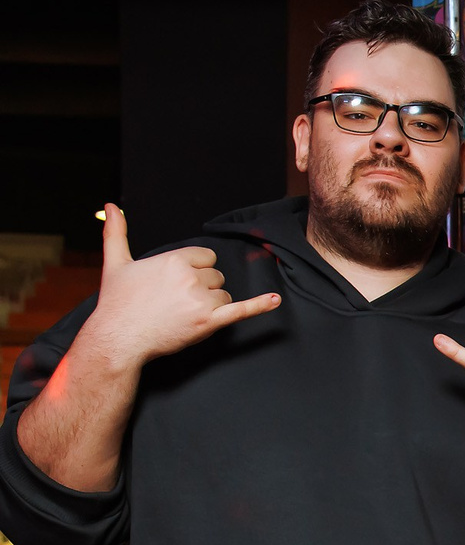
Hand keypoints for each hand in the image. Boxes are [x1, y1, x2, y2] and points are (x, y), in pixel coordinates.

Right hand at [76, 203, 280, 369]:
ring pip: (224, 295)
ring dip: (211, 305)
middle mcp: (191, 277)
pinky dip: (259, 305)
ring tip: (182, 314)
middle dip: (203, 289)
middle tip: (175, 302)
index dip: (196, 270)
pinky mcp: (209, 322)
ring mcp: (202, 300)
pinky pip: (241, 310)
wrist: (118, 339)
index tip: (178, 283)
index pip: (206, 258)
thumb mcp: (116, 263)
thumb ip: (117, 233)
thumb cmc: (117, 303)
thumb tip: (110, 206)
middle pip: (217, 277)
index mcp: (174, 259)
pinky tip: (275, 300)